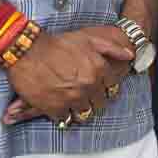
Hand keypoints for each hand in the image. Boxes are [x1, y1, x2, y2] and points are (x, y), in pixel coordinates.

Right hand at [3, 25, 135, 124]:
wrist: (27, 50)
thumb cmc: (58, 43)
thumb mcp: (89, 38)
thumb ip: (112, 48)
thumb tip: (130, 55)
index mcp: (98, 70)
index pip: (112, 88)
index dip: (106, 88)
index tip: (99, 88)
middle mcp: (88, 86)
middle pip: (100, 104)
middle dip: (94, 100)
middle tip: (85, 96)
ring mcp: (72, 99)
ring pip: (84, 113)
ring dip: (80, 109)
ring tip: (73, 103)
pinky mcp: (55, 108)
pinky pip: (65, 119)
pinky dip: (64, 115)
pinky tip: (60, 107)